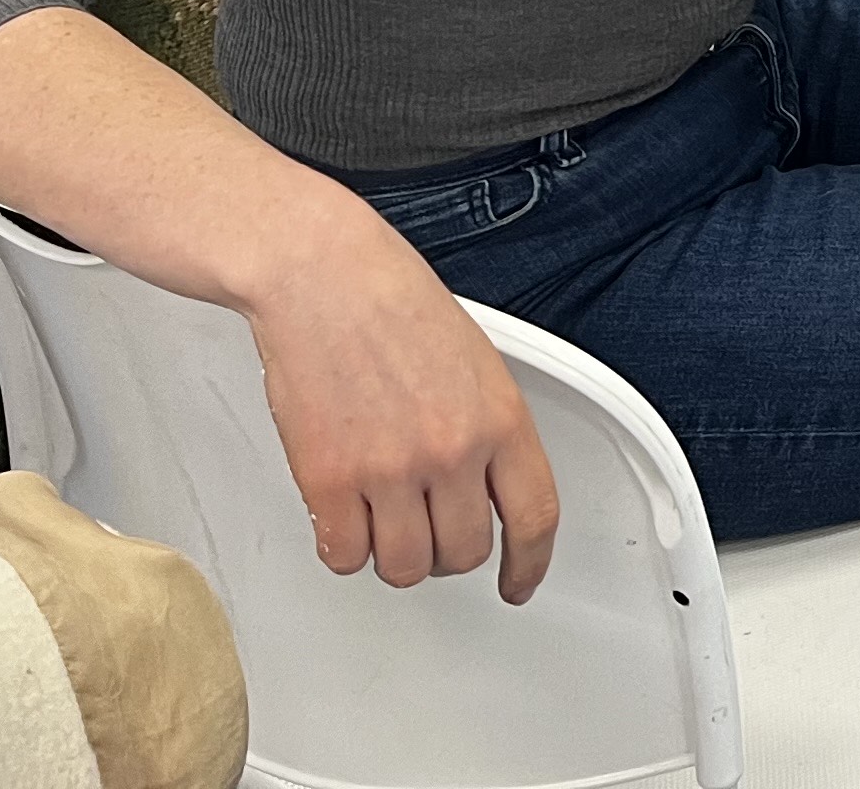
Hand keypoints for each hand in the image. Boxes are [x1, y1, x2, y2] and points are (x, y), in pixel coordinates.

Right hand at [240, 208, 559, 598]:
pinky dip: (344, 546)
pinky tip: (345, 515)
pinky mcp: (329, 481)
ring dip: (395, 554)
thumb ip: (489, 430)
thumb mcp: (477, 363)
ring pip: (405, 566)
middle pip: (464, 553)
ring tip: (384, 518)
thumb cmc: (393, 304)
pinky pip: (345, 555)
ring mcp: (390, 470)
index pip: (535, 517)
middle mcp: (452, 451)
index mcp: (501, 418)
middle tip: (428, 529)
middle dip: (448, 551)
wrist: (323, 277)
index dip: (530, 562)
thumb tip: (489, 488)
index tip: (518, 582)